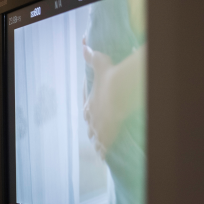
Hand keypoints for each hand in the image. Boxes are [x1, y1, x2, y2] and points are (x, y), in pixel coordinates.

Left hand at [82, 40, 145, 157]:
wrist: (119, 88)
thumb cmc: (110, 76)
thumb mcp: (99, 64)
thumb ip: (91, 57)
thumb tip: (84, 46)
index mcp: (90, 103)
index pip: (87, 112)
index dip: (89, 116)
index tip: (90, 119)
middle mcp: (93, 116)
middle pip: (91, 128)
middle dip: (93, 131)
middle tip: (95, 136)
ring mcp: (100, 125)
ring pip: (97, 138)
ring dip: (98, 143)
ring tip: (99, 149)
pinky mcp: (109, 131)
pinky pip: (105, 145)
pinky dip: (104, 151)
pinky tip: (103, 157)